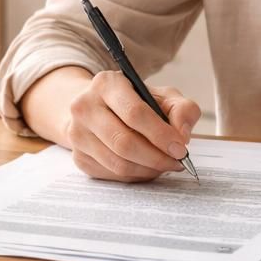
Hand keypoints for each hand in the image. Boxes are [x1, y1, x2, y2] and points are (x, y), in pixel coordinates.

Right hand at [62, 71, 200, 181]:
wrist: (99, 109)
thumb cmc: (136, 102)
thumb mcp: (163, 96)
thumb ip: (182, 109)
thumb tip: (182, 135)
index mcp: (106, 84)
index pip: (134, 113)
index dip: (161, 134)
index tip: (180, 148)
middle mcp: (84, 107)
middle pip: (124, 142)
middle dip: (156, 157)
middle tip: (176, 162)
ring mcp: (78, 134)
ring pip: (118, 163)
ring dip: (148, 170)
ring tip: (165, 165)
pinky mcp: (78, 157)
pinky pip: (112, 174)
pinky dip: (136, 175)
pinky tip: (147, 167)